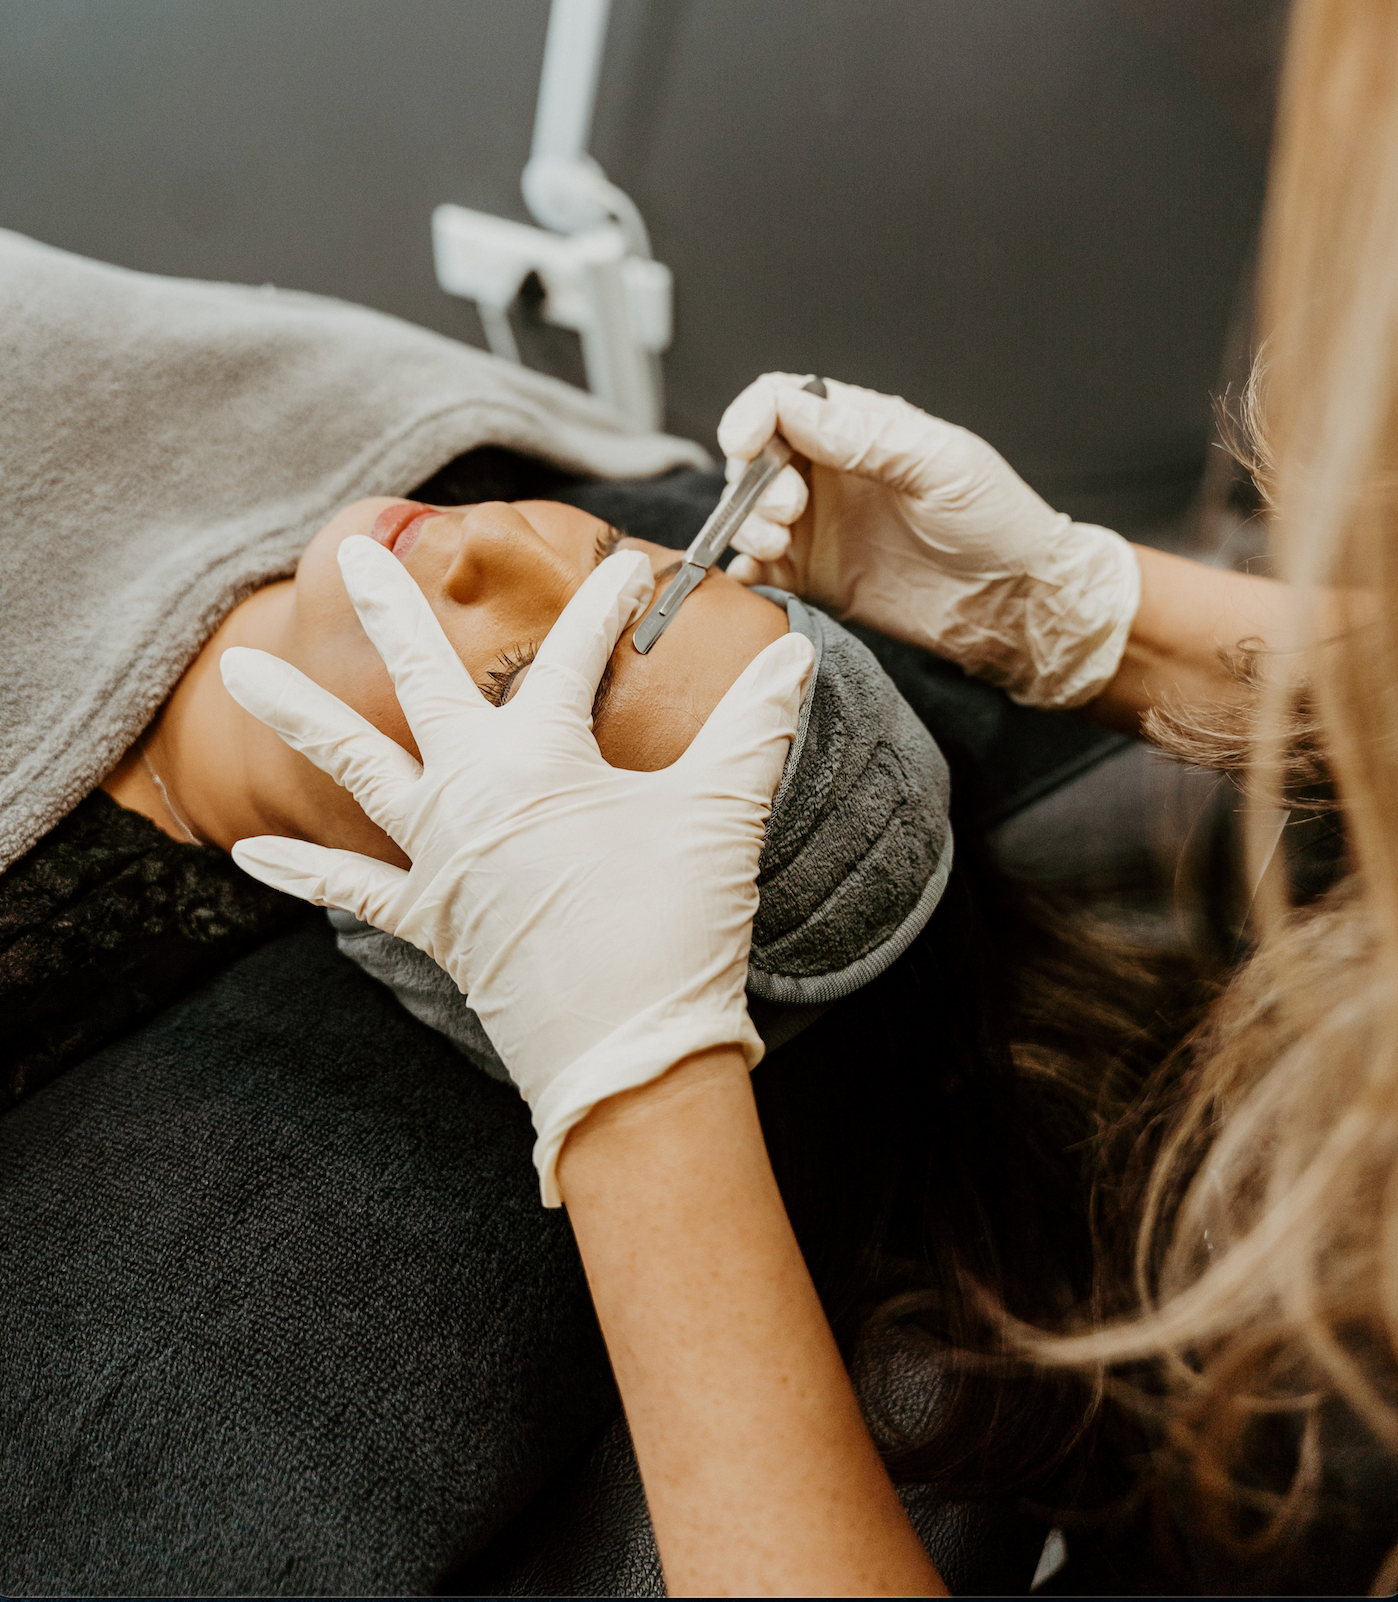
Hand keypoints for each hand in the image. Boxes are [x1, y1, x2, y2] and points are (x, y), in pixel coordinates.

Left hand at [219, 538, 814, 1202]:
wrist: (633, 1056)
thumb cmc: (674, 928)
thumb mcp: (720, 815)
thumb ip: (755, 728)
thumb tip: (796, 659)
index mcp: (540, 760)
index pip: (572, 655)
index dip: (604, 606)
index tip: (628, 572)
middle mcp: (471, 794)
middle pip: (421, 682)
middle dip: (390, 609)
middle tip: (351, 550)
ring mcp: (440, 858)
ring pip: (354, 770)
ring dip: (297, 715)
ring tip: (236, 670)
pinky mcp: (432, 919)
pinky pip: (352, 891)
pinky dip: (301, 873)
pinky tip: (247, 851)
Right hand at [718, 372, 1140, 708]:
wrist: (1015, 603)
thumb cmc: (997, 523)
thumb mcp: (939, 464)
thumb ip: (866, 437)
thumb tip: (792, 410)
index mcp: (860, 430)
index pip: (781, 402)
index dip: (751, 417)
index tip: (746, 446)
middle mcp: (831, 474)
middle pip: (755, 458)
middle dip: (752, 482)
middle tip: (786, 512)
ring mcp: (820, 527)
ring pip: (748, 513)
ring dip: (746, 525)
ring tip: (777, 544)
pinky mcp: (816, 578)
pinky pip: (761, 569)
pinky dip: (747, 570)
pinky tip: (759, 576)